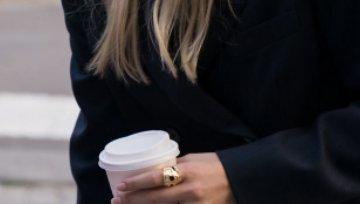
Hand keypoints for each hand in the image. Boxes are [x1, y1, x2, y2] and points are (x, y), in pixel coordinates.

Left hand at [112, 153, 234, 203]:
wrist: (242, 179)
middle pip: (155, 198)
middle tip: (117, 200)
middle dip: (133, 200)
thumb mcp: (193, 160)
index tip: (122, 186)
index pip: (156, 178)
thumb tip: (153, 170)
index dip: (136, 183)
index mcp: (188, 171)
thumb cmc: (216, 166)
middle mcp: (192, 190)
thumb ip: (174, 166)